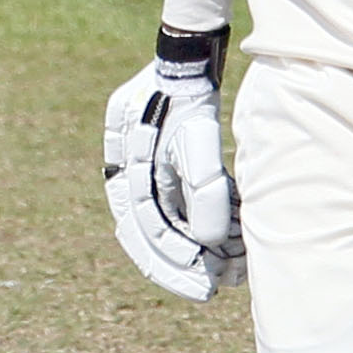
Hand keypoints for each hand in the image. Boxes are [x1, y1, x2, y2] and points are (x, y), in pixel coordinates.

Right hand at [103, 29, 244, 301]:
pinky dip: (195, 226)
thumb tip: (210, 240)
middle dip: (183, 265)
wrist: (184, 63)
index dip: (175, 266)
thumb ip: (203, 187)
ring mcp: (140, 174)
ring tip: (225, 269)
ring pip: (162, 226)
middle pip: (150, 237)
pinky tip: (219, 241)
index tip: (204, 289)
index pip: (148, 235)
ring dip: (191, 250)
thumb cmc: (188, 98)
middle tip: (213, 288)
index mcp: (127, 175)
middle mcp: (127, 179)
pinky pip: (171, 208)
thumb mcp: (198, 138)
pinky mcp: (157, 170)